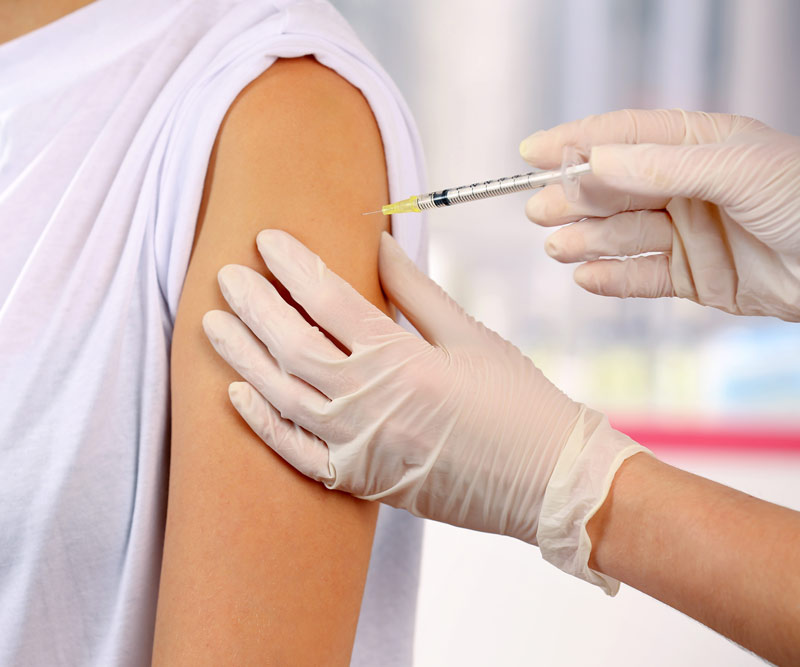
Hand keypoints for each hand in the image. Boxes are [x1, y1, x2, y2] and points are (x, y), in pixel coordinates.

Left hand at [202, 230, 646, 591]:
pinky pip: (295, 453)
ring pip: (281, 395)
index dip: (292, 264)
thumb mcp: (469, 334)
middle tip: (224, 275)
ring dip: (243, 357)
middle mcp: (368, 404)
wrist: (545, 482)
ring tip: (213, 324)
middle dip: (253, 305)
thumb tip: (378, 241)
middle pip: (291, 344)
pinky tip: (236, 394)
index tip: (266, 239)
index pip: (327, 300)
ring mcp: (357, 448)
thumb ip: (414, 289)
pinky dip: (263, 424)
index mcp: (400, 359)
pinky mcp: (359, 481)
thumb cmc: (517, 403)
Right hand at [519, 109, 799, 320]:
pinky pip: (642, 277)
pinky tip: (586, 276)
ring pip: (623, 235)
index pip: (626, 137)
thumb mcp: (737, 171)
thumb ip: (663, 167)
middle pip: (615, 190)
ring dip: (588, 241)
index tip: (532, 153)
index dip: (576, 143)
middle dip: (576, 199)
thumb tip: (596, 160)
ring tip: (558, 247)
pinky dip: (613, 278)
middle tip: (540, 210)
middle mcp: (687, 187)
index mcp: (700, 145)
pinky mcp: (692, 276)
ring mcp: (687, 233)